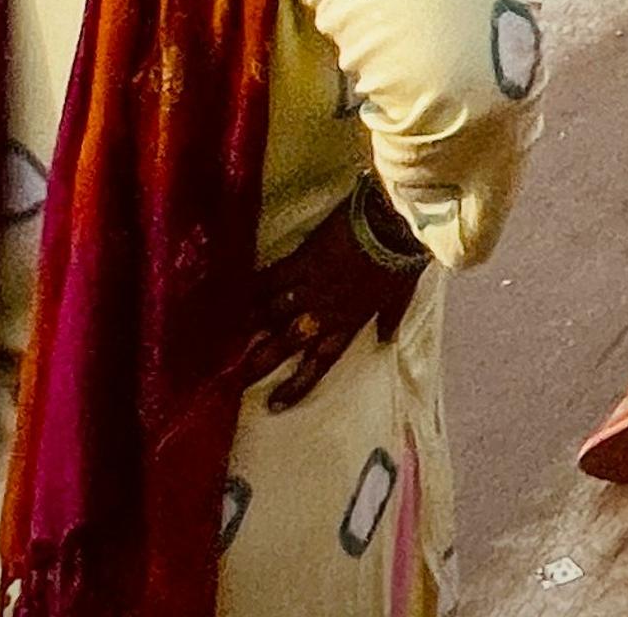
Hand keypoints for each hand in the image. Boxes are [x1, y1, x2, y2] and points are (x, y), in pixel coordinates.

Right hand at [243, 190, 421, 412]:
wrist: (396, 224)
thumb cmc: (403, 257)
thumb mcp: (402, 292)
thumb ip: (391, 317)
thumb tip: (386, 339)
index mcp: (351, 321)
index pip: (322, 360)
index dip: (298, 384)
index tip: (275, 404)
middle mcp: (326, 310)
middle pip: (288, 343)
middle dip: (261, 363)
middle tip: (236, 381)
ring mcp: (312, 286)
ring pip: (273, 313)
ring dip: (249, 327)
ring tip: (225, 343)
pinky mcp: (302, 261)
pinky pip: (271, 279)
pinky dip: (252, 288)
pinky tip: (230, 297)